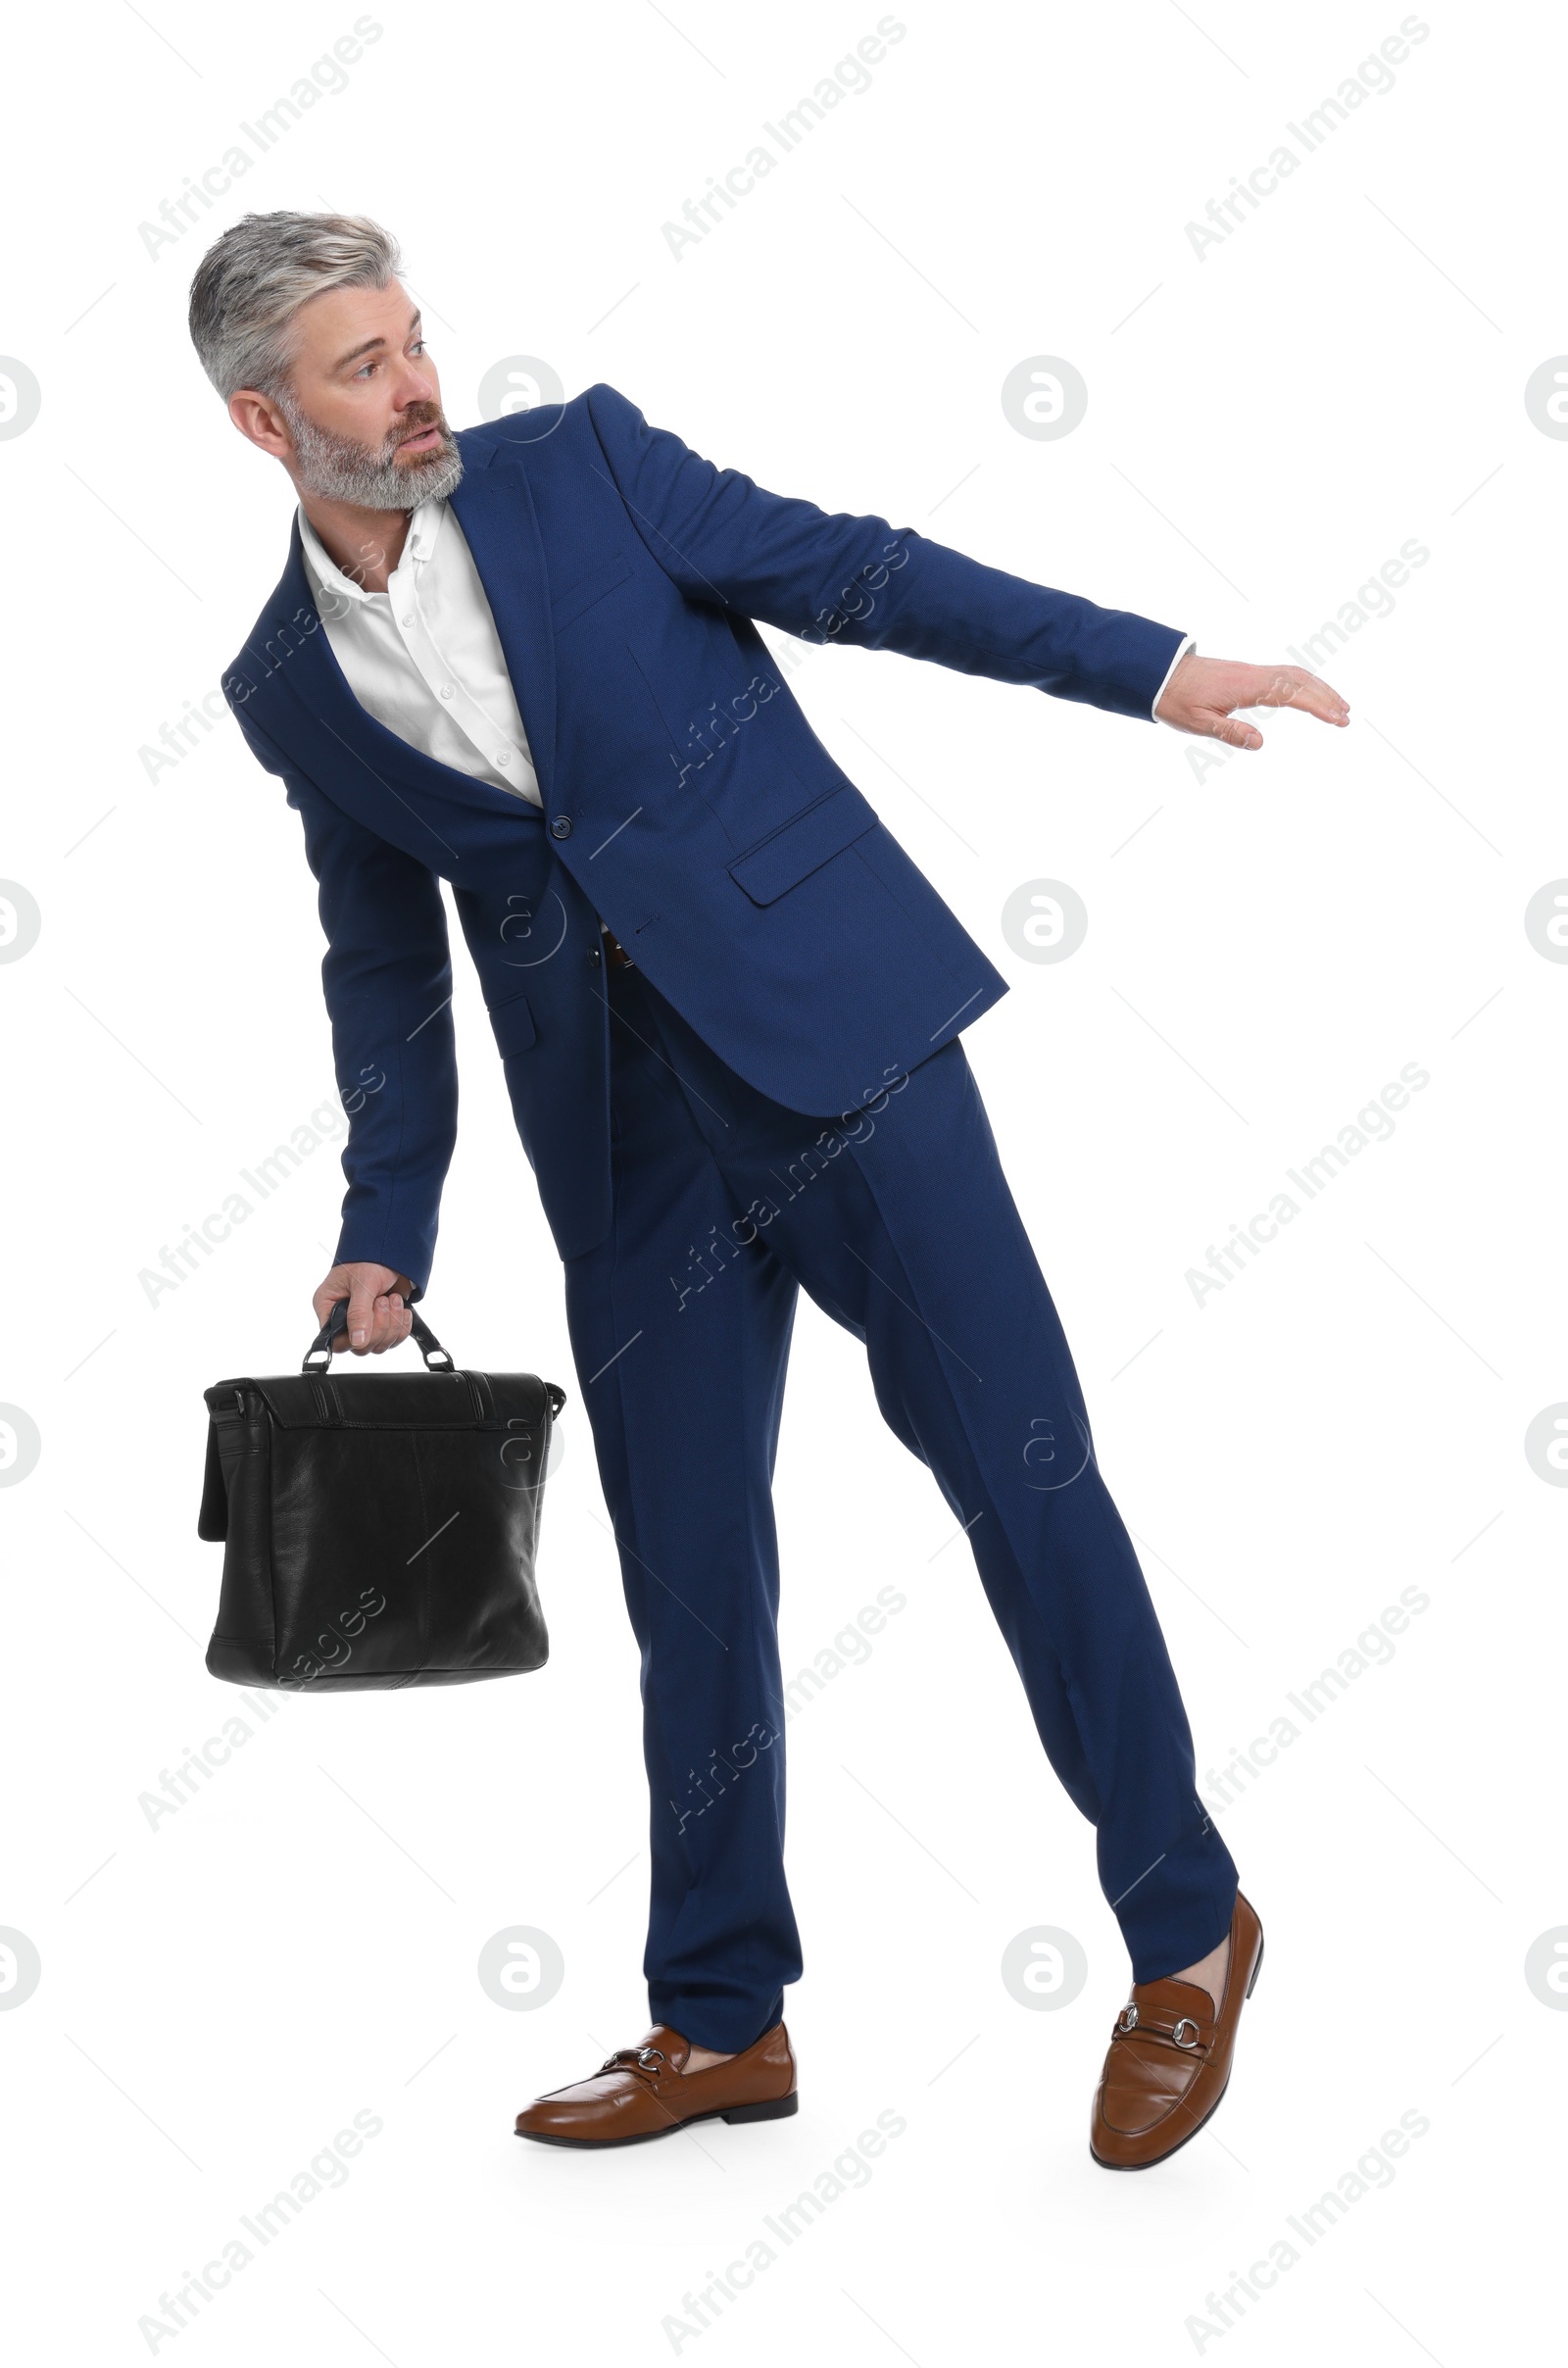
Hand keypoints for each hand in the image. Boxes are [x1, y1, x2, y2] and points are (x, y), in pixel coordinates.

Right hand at [312, 1262, 415, 1354]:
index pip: (336, 1340)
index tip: (367, 1326)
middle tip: (383, 1300)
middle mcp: (343, 1318)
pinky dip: (401, 1326)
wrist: (391, 1249)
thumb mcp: (362, 1284)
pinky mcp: (383, 1322)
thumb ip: (359, 1313)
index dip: (353, 1339)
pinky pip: (393, 1339)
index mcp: (328, 1307)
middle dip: (378, 1327)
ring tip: (393, 1298)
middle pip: (360, 1346)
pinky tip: (403, 1309)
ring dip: (392, 1324)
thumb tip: (357, 1341)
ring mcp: (364, 1322)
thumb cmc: (369, 1259)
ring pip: (378, 1344)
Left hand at [1154, 652, 1348, 749]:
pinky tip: (1309, 696)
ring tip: (1338, 707)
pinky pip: (1283, 675)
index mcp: (1246, 686)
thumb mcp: (1198, 723)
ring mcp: (1252, 671)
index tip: (1338, 719)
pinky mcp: (1248, 674)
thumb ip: (1229, 732)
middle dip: (1327, 696)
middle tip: (1347, 716)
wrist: (1160, 674)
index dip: (1318, 706)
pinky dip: (1303, 684)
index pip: (1292, 693)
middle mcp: (1254, 674)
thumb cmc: (1177, 700)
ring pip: (1294, 674)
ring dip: (1319, 688)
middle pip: (1300, 679)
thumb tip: (1261, 743)